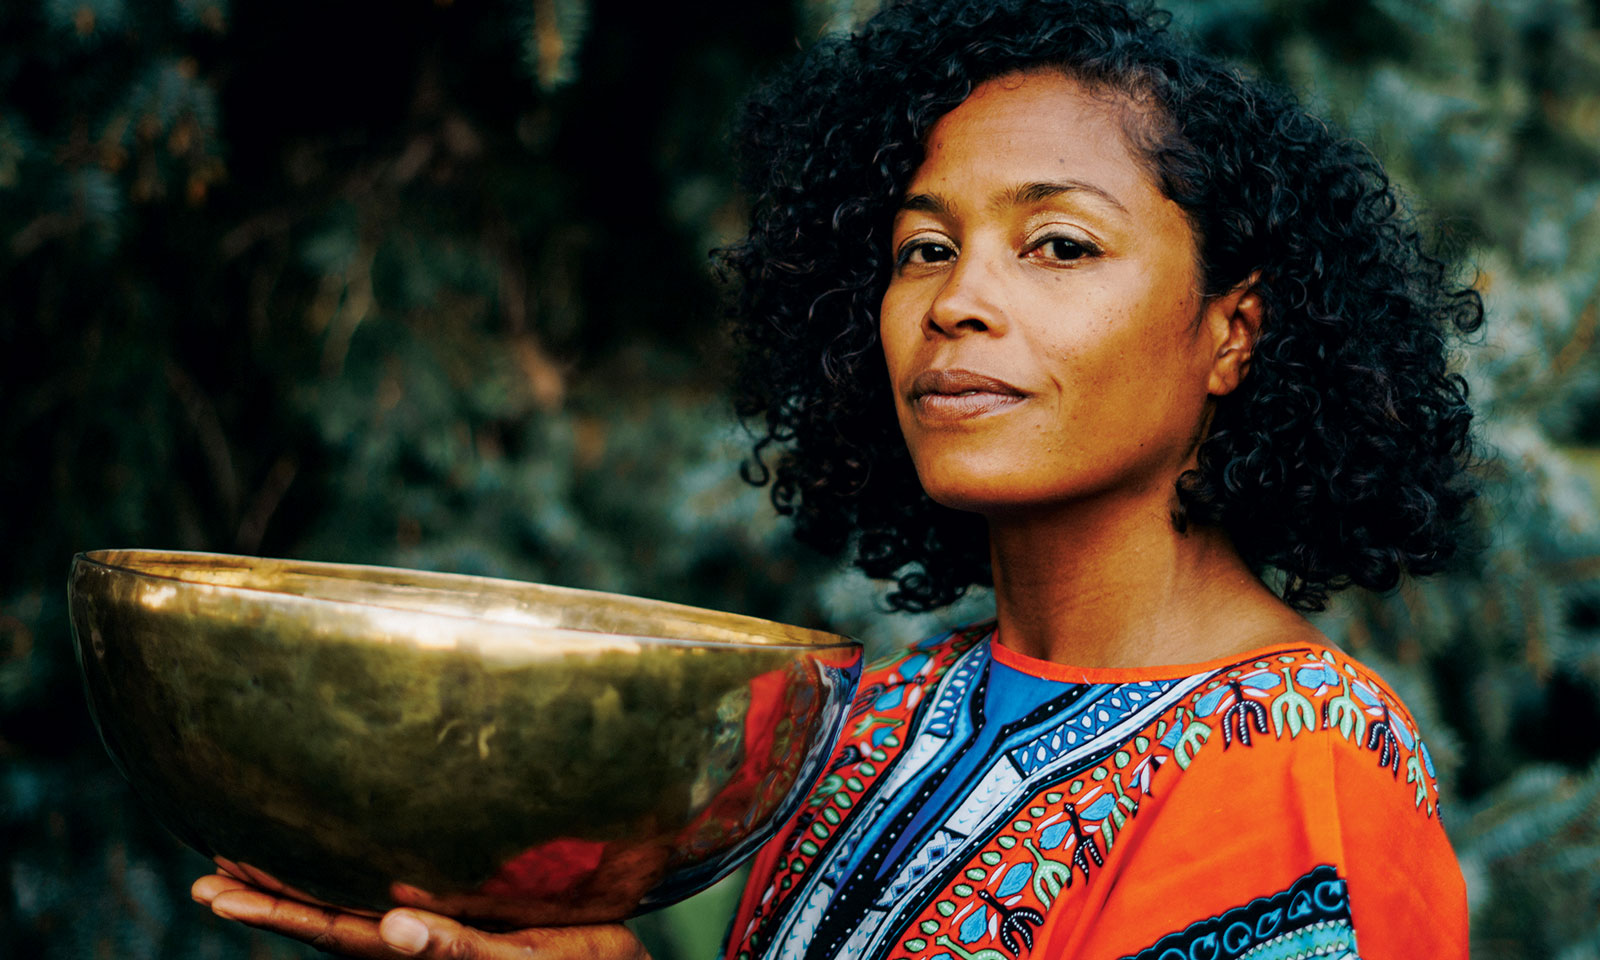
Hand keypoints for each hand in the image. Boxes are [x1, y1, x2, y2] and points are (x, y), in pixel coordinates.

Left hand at [192, 871, 650, 959]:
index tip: (218, 887)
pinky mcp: (453, 926)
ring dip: (294, 892)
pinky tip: (332, 868)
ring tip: (242, 869)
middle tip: (205, 877)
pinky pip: (380, 906)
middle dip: (266, 899)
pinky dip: (342, 888)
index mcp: (426, 955)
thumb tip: (392, 923)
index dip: (275, 908)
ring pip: (346, 916)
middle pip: (325, 925)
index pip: (332, 932)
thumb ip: (459, 949)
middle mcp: (415, 949)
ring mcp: (430, 937)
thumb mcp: (528, 959)